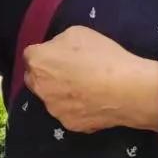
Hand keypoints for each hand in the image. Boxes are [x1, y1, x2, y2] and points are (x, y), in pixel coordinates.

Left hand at [23, 26, 157, 133]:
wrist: (127, 90)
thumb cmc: (102, 56)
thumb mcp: (77, 33)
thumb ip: (58, 43)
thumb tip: (55, 52)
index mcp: (38, 62)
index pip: (30, 56)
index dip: (45, 54)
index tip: (59, 55)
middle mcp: (39, 87)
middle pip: (35, 79)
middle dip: (46, 75)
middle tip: (69, 72)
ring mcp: (54, 109)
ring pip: (52, 99)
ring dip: (61, 93)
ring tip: (86, 88)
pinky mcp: (69, 125)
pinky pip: (69, 113)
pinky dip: (77, 109)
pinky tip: (94, 102)